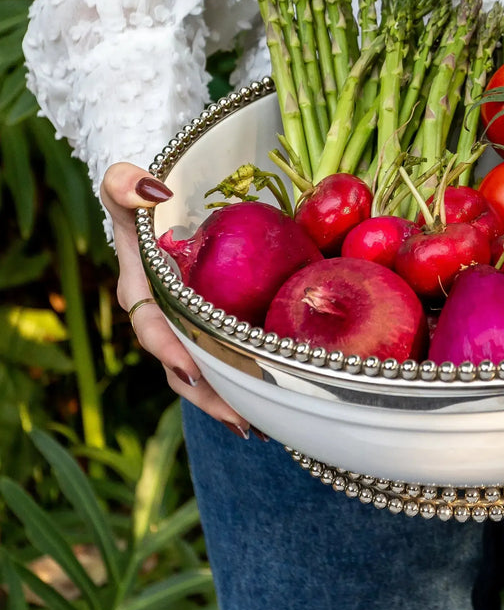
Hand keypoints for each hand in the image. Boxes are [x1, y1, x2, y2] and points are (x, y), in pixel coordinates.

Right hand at [101, 163, 253, 437]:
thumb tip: (154, 190)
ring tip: (259, 425)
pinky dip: (243, 383)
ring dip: (228, 400)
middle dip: (208, 394)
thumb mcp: (125, 185)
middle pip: (181, 366)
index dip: (169, 349)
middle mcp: (162, 318)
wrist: (164, 207)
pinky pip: (224, 361)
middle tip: (241, 416)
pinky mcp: (211, 327)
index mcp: (140, 291)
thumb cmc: (144, 200)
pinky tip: (271, 404)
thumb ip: (126, 184)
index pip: (151, 326)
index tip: (193, 368)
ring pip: (204, 374)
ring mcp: (188, 327)